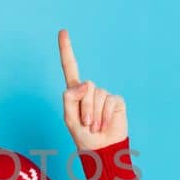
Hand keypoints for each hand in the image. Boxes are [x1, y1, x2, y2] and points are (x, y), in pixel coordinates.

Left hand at [58, 29, 127, 150]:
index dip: (66, 49)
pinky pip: (110, 103)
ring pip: (97, 96)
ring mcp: (104, 95)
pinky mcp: (116, 101)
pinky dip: (104, 117)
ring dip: (94, 115)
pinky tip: (104, 125)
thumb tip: (86, 83)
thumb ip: (71, 98)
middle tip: (86, 124)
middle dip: (84, 108)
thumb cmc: (83, 135)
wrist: (101, 149)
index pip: (70, 67)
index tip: (63, 31)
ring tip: (95, 127)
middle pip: (86, 87)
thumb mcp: (69, 118)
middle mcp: (90, 90)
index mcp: (75, 91)